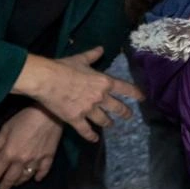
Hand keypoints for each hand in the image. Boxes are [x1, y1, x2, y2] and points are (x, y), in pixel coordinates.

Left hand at [0, 104, 62, 188]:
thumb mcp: (6, 127)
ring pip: (26, 176)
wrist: (50, 112)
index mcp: (9, 153)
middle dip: (4, 186)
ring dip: (19, 182)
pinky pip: (43, 170)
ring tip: (16, 184)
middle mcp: (21, 160)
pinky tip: (37, 178)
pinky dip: (39, 176)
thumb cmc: (25, 117)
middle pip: (11, 178)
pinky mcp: (49, 156)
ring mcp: (36, 160)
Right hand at [14, 48, 142, 141]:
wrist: (46, 80)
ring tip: (111, 125)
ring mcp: (88, 109)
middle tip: (129, 116)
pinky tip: (94, 139)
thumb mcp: (81, 59)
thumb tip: (101, 48)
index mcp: (104, 82)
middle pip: (117, 107)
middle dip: (125, 112)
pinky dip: (90, 136)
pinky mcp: (76, 119)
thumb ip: (92, 55)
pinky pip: (85, 130)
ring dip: (108, 123)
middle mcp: (100, 97)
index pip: (125, 88)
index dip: (136, 94)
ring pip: (103, 120)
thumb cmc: (64, 67)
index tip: (142, 98)